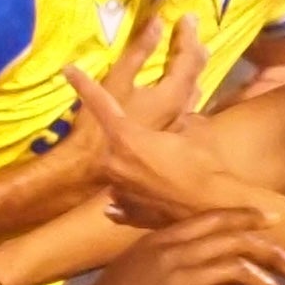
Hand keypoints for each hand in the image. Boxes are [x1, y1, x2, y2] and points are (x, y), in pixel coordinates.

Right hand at [58, 213, 284, 284]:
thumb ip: (164, 256)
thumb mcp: (135, 265)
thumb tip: (189, 261)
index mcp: (164, 239)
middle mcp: (176, 252)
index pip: (215, 218)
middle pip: (236, 240)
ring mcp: (181, 278)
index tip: (273, 221)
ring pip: (240, 271)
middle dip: (271, 251)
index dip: (247, 217)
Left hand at [66, 47, 256, 225]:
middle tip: (149, 135)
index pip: (100, 104)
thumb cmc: (204, 168)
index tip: (68, 69)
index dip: (84, 84)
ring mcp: (120, 194)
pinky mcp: (130, 215)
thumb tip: (184, 117)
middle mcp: (116, 165)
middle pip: (113, 140)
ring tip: (158, 164)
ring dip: (132, 163)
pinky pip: (124, 198)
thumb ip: (181, 121)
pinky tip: (146, 191)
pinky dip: (132, 191)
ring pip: (119, 169)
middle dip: (127, 134)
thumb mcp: (195, 132)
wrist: (215, 213)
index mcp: (127, 139)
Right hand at [108, 7, 216, 134]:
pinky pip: (186, 104)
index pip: (189, 58)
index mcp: (172, 95)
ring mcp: (177, 124)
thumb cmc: (101, 124)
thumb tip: (157, 23)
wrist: (93, 168)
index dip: (188, 35)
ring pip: (194, 91)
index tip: (187, 17)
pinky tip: (180, 87)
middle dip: (195, 49)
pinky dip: (185, 87)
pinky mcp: (169, 134)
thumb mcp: (118, 81)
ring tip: (190, 53)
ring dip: (192, 70)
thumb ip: (139, 52)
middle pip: (196, 74)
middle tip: (192, 30)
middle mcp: (182, 109)